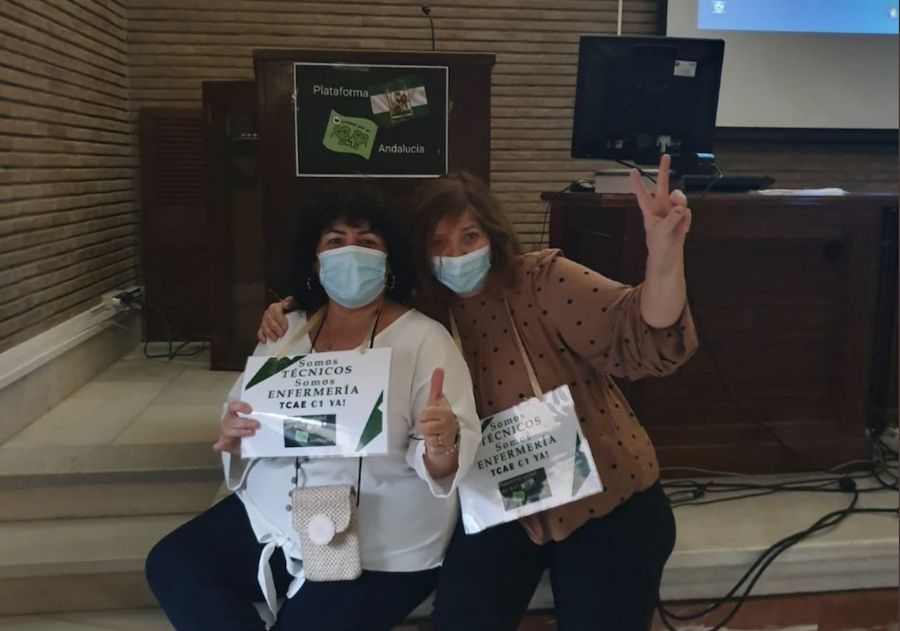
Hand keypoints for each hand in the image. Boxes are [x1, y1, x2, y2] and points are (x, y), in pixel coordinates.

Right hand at [213, 401, 258, 454]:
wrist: (241, 444)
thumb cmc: (247, 428)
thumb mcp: (251, 422)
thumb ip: (255, 418)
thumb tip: (261, 419)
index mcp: (232, 414)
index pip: (233, 406)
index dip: (240, 406)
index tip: (250, 410)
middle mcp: (227, 422)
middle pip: (232, 420)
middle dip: (245, 422)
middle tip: (257, 425)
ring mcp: (224, 433)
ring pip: (229, 431)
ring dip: (241, 432)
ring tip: (252, 433)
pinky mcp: (223, 444)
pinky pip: (220, 444)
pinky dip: (221, 445)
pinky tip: (221, 446)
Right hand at [258, 298, 291, 343]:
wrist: (288, 313)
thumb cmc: (290, 310)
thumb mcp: (292, 305)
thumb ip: (290, 303)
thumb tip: (287, 304)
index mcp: (275, 307)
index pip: (275, 311)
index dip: (280, 319)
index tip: (285, 327)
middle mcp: (269, 313)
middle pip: (269, 320)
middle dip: (275, 328)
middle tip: (281, 334)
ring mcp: (265, 320)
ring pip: (264, 326)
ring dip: (269, 333)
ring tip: (275, 338)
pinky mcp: (263, 327)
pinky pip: (260, 331)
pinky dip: (261, 336)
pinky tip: (265, 340)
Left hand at [415, 368, 458, 457]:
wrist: (445, 441)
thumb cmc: (439, 419)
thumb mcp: (435, 402)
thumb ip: (436, 386)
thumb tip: (439, 369)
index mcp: (445, 408)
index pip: (429, 407)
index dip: (425, 413)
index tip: (431, 414)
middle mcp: (448, 419)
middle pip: (424, 417)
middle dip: (423, 422)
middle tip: (430, 423)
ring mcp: (447, 432)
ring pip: (425, 428)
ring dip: (426, 431)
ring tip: (432, 431)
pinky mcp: (444, 443)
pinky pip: (428, 439)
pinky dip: (429, 440)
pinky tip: (434, 439)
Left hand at [629, 154, 691, 275]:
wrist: (668, 259)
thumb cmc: (658, 248)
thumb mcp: (662, 234)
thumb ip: (671, 219)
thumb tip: (680, 208)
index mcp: (649, 212)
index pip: (641, 194)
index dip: (637, 183)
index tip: (632, 170)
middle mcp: (660, 208)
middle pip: (662, 186)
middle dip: (664, 171)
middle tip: (666, 157)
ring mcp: (671, 212)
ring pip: (680, 198)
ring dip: (681, 204)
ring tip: (679, 218)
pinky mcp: (681, 218)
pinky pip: (688, 211)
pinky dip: (687, 220)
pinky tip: (683, 229)